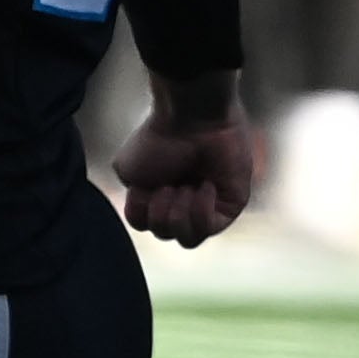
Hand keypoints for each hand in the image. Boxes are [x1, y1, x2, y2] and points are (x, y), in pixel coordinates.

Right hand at [112, 93, 255, 247]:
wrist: (191, 118)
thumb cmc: (159, 138)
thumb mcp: (127, 172)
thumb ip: (133, 201)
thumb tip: (148, 211)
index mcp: (158, 192)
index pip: (145, 224)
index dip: (141, 211)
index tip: (143, 186)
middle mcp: (181, 199)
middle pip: (166, 234)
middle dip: (161, 215)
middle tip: (167, 186)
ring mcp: (207, 203)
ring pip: (189, 239)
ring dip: (179, 217)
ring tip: (184, 189)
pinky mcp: (230, 204)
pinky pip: (212, 227)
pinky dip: (201, 211)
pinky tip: (204, 186)